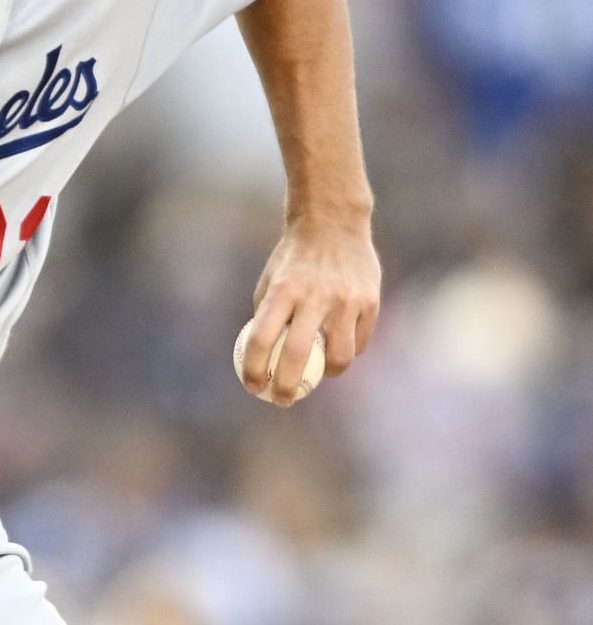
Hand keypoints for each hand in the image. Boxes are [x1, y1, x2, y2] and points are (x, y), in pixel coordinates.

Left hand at [243, 211, 380, 404]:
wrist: (333, 225)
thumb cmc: (294, 258)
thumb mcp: (271, 279)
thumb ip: (267, 315)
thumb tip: (261, 356)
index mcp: (282, 291)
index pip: (262, 338)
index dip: (255, 369)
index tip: (253, 387)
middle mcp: (314, 297)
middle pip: (300, 355)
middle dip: (288, 386)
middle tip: (283, 400)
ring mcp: (345, 301)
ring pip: (340, 357)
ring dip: (327, 374)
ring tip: (318, 376)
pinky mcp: (370, 302)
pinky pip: (360, 342)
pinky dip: (349, 352)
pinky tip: (339, 352)